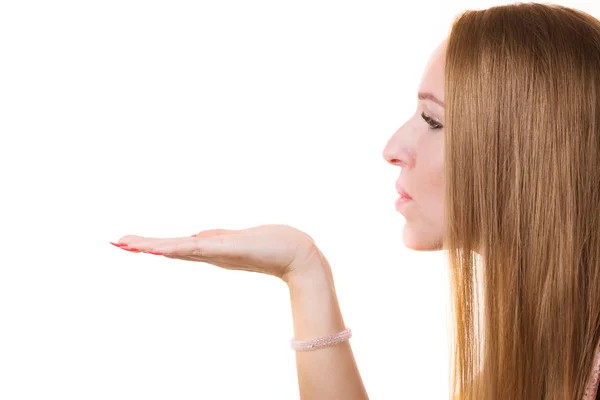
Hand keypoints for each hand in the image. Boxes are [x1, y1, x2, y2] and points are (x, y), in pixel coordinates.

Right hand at [112, 224, 321, 282]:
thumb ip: (216, 238)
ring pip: (179, 249)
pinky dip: (178, 248)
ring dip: (153, 247)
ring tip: (128, 244)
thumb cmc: (272, 245)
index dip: (151, 245)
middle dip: (143, 246)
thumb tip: (197, 236)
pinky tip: (162, 249)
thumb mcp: (237, 239)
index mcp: (210, 249)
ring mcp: (217, 252)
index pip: (175, 247)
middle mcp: (210, 253)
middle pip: (170, 249)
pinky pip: (198, 248)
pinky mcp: (228, 249)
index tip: (126, 243)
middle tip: (116, 243)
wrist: (297, 254)